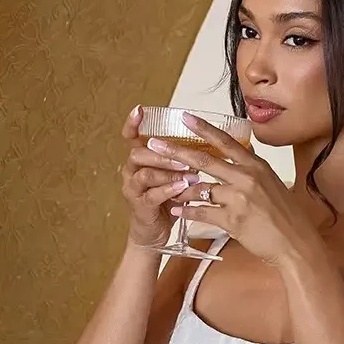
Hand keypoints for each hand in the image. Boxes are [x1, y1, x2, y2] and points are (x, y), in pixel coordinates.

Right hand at [118, 106, 198, 248]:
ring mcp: (133, 189)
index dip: (133, 123)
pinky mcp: (140, 206)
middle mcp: (132, 171)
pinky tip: (183, 188)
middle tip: (184, 154)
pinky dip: (168, 190)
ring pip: (145, 173)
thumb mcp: (175, 175)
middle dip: (162, 152)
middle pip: (138, 153)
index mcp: (141, 159)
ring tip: (188, 173)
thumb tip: (212, 140)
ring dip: (168, 171)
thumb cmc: (168, 200)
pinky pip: (151, 195)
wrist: (155, 233)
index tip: (140, 110)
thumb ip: (184, 158)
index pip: (131, 137)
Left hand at [145, 115, 321, 267]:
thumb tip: (242, 153)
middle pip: (204, 160)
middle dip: (175, 152)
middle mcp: (247, 177)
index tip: (184, 118)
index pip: (225, 141)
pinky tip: (177, 212)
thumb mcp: (272, 183)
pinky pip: (202, 212)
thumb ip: (253, 168)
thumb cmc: (285, 216)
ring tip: (164, 189)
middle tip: (154, 146)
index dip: (203, 129)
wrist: (296, 244)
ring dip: (180, 189)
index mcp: (256, 166)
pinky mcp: (232, 220)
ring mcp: (239, 198)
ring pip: (199, 189)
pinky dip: (187, 212)